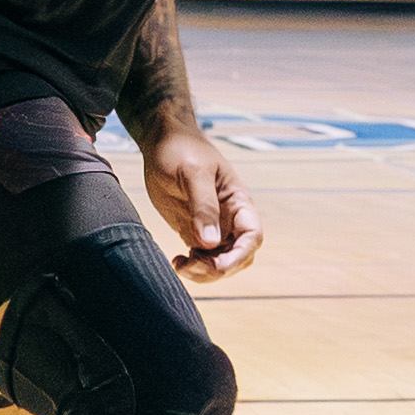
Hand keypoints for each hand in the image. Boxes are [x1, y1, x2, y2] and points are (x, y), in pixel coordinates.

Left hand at [141, 124, 261, 280]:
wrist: (162, 142)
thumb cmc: (182, 149)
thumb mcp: (193, 173)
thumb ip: (203, 206)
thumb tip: (210, 243)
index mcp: (238, 201)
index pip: (252, 236)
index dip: (240, 255)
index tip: (217, 265)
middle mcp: (230, 218)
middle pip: (238, 255)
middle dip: (219, 268)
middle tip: (190, 265)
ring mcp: (212, 226)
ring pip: (220, 262)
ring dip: (204, 272)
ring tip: (180, 264)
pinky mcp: (194, 231)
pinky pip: (202, 259)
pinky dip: (193, 267)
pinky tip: (177, 261)